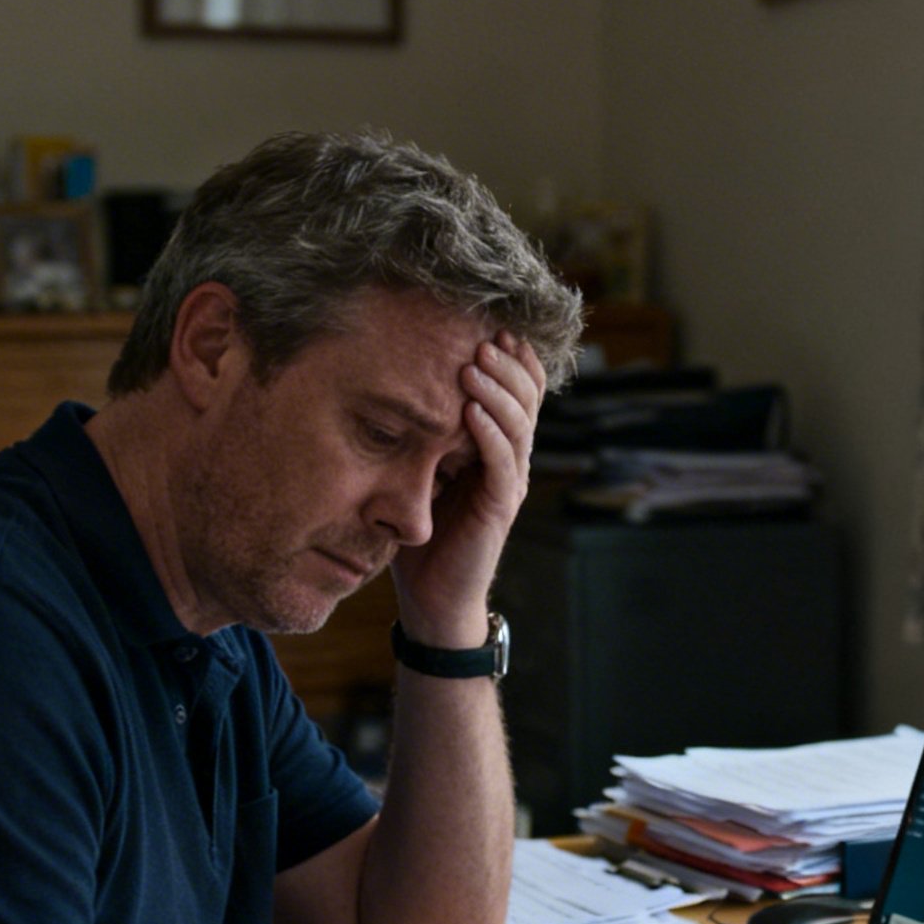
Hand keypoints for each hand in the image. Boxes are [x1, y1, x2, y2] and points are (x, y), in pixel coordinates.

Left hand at [390, 331, 545, 646]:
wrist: (432, 597)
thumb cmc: (421, 534)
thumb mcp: (420, 470)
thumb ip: (425, 433)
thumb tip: (396, 381)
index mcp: (496, 448)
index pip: (519, 393)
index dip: (513, 360)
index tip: (493, 326)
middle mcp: (510, 461)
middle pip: (527, 400)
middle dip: (507, 365)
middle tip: (484, 336)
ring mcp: (509, 484)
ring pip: (519, 426)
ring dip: (498, 391)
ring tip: (475, 363)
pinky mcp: (500, 508)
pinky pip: (502, 463)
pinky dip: (490, 434)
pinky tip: (472, 409)